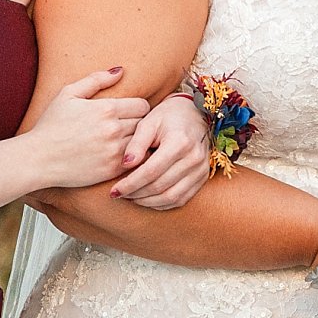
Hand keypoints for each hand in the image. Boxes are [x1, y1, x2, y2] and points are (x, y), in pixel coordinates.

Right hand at [23, 66, 149, 190]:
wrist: (38, 159)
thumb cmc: (51, 125)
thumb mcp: (68, 94)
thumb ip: (95, 80)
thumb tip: (120, 71)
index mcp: (106, 109)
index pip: (143, 105)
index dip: (138, 108)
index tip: (130, 113)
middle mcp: (114, 129)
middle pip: (144, 124)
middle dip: (139, 124)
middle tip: (129, 127)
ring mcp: (114, 151)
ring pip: (142, 142)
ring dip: (137, 141)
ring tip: (127, 141)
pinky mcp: (112, 169)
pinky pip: (136, 160)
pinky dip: (133, 157)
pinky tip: (122, 155)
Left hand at [113, 94, 212, 210]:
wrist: (195, 114)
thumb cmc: (168, 116)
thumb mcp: (149, 123)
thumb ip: (136, 143)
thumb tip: (125, 164)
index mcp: (180, 142)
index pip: (151, 171)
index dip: (130, 184)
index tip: (114, 191)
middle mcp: (193, 158)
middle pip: (160, 186)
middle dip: (136, 194)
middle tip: (119, 194)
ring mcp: (201, 169)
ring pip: (171, 197)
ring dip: (148, 202)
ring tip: (131, 197)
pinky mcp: (203, 177)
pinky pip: (181, 199)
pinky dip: (162, 204)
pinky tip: (147, 199)